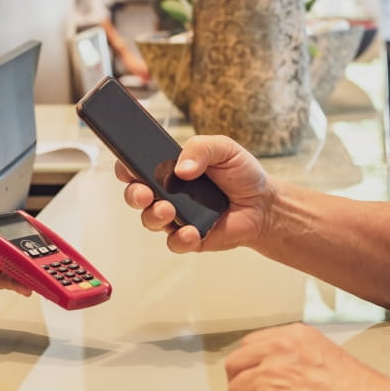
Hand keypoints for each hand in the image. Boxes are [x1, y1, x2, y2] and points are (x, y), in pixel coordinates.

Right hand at [115, 135, 272, 252]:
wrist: (263, 203)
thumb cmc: (240, 173)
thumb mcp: (223, 148)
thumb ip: (200, 149)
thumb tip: (181, 168)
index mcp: (168, 169)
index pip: (137, 166)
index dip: (126, 166)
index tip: (128, 166)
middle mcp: (167, 194)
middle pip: (136, 195)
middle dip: (134, 195)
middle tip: (144, 193)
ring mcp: (176, 217)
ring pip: (150, 220)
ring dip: (154, 215)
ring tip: (168, 210)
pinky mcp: (189, 239)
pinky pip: (174, 242)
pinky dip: (180, 238)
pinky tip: (191, 232)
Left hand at [225, 323, 389, 390]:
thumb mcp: (323, 355)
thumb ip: (294, 357)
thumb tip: (269, 371)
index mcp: (293, 335)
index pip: (249, 345)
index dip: (251, 368)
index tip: (256, 381)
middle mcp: (280, 349)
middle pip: (234, 365)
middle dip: (243, 386)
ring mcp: (273, 375)